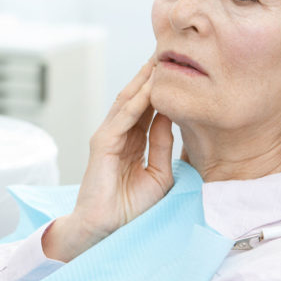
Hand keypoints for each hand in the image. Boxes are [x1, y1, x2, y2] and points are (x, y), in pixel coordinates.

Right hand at [42, 59, 174, 261]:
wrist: (107, 229)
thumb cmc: (131, 208)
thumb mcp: (159, 173)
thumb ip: (162, 144)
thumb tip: (170, 116)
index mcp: (132, 142)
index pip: (147, 108)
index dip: (160, 88)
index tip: (177, 69)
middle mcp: (119, 135)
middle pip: (136, 98)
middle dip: (150, 76)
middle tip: (167, 52)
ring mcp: (108, 137)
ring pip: (128, 102)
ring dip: (143, 81)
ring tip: (158, 60)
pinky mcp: (102, 144)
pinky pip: (123, 118)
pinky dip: (136, 102)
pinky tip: (148, 87)